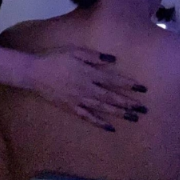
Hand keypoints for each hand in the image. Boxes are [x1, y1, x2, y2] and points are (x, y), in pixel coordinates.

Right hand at [28, 48, 147, 130]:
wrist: (36, 73)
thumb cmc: (56, 58)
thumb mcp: (76, 51)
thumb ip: (94, 56)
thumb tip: (113, 60)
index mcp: (89, 73)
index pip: (114, 80)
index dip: (129, 85)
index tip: (143, 89)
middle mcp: (87, 88)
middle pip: (112, 97)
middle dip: (129, 103)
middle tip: (144, 109)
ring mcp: (80, 100)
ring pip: (103, 109)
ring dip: (119, 113)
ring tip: (134, 118)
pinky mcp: (72, 108)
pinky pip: (88, 117)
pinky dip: (100, 123)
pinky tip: (110, 128)